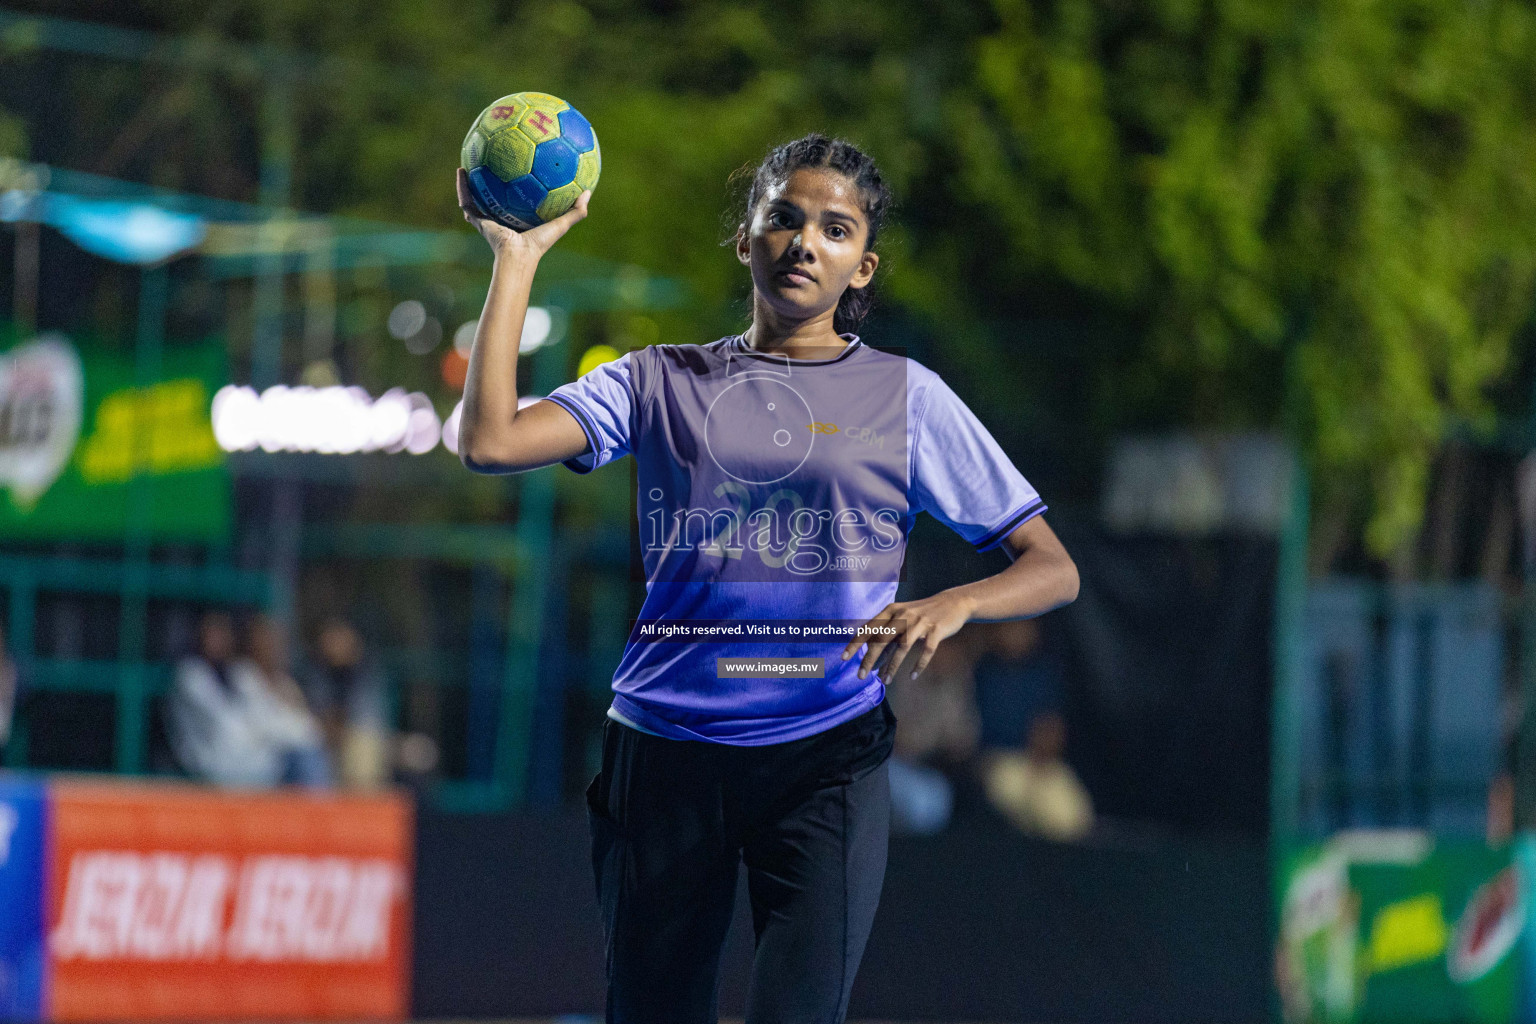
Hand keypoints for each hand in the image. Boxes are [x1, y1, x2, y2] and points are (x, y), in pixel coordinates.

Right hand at [456, 167, 589, 260]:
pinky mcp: (477, 220)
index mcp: (519, 220)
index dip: (516, 189)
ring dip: (470, 183)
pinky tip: (460, 171)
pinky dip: (462, 187)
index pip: (517, 202)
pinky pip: (466, 201)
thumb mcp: (561, 224)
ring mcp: (487, 220)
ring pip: (475, 198)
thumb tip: (589, 191)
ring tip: (467, 163)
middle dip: (491, 183)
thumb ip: (576, 210)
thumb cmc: (539, 244)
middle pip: (494, 198)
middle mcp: (501, 219)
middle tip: (490, 163)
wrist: (518, 256)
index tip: (518, 171)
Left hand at [839, 590, 975, 682]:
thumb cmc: (923, 614)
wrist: (953, 602)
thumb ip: (888, 635)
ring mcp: (920, 622)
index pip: (869, 628)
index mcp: (892, 610)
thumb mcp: (903, 618)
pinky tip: (912, 676)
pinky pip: (927, 650)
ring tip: (885, 681)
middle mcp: (904, 615)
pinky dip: (919, 665)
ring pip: (903, 647)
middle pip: (882, 639)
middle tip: (861, 676)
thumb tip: (872, 659)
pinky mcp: (936, 630)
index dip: (855, 643)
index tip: (844, 658)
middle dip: (869, 659)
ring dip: (892, 666)